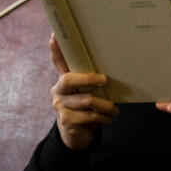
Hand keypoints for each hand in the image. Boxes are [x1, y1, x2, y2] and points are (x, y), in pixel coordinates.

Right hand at [48, 34, 118, 150]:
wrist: (77, 136)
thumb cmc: (86, 109)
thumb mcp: (87, 93)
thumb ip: (92, 82)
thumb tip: (111, 69)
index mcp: (64, 80)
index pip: (58, 61)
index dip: (56, 48)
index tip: (55, 34)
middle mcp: (58, 90)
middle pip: (69, 79)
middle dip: (88, 79)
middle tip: (104, 81)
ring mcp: (60, 105)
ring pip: (87, 100)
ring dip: (106, 106)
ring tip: (114, 109)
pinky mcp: (66, 120)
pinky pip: (89, 116)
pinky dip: (104, 118)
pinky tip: (109, 119)